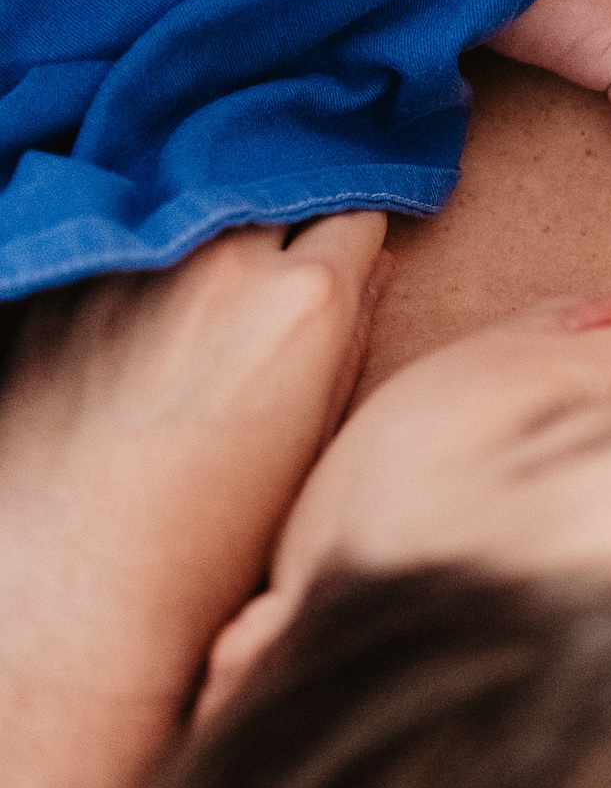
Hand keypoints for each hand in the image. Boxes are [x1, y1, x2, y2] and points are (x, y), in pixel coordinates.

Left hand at [0, 214, 390, 695]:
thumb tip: (369, 268)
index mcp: (305, 299)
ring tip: (199, 308)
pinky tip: (133, 334)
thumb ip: (349, 337)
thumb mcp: (314, 440)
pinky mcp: (63, 286)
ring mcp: (136, 265)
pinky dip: (138, 271)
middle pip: (273, 200)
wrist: (84, 587)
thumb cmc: (216, 538)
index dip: (353, 237)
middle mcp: (222, 262)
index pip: (356, 215)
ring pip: (194, 216)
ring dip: (208, 241)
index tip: (344, 259)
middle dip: (282, 225)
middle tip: (273, 282)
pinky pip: (121, 250)